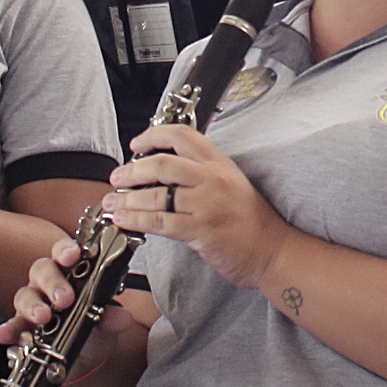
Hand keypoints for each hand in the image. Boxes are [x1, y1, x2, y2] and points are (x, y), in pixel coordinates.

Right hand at [0, 231, 148, 380]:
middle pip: (42, 270)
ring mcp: (34, 304)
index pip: (65, 253)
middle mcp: (49, 284)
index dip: (66, 250)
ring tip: (42, 317)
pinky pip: (12, 325)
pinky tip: (4, 335)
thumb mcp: (106, 325)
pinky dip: (8, 329)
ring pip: (25, 295)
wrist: (84, 359)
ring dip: (33, 305)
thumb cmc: (93, 330)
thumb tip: (122, 317)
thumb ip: (111, 319)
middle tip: (64, 298)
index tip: (72, 255)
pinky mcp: (23, 327)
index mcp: (71, 274)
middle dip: (52, 282)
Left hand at [97, 123, 288, 295]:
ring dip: (127, 199)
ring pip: (156, 196)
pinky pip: (160, 222)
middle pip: (162, 164)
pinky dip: (136, 220)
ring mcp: (208, 204)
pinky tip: (124, 220)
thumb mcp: (232, 184)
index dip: (153, 135)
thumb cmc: (252, 222)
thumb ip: (201, 174)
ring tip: (112, 202)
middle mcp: (213, 179)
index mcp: (220, 163)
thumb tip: (161, 173)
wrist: (273, 251)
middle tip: (117, 177)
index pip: (182, 136)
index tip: (135, 143)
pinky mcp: (202, 230)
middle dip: (132, 170)